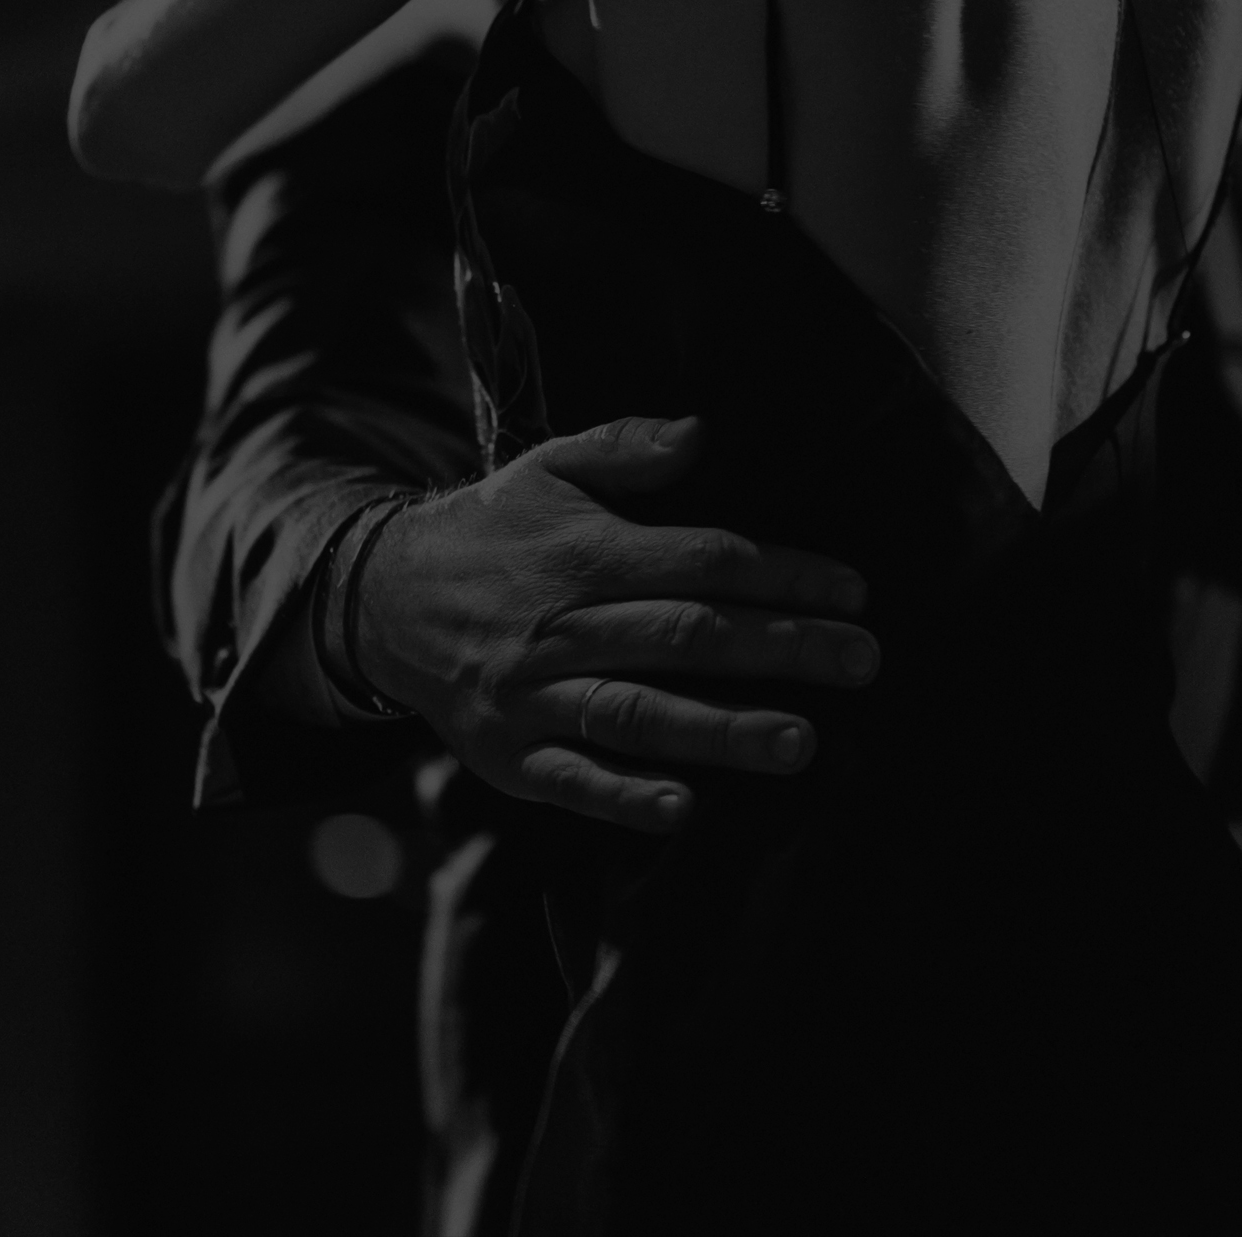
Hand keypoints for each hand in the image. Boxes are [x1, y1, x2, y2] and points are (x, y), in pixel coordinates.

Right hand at [354, 416, 878, 831]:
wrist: (378, 599)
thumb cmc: (491, 532)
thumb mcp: (547, 467)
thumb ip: (625, 447)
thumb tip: (701, 432)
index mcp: (587, 552)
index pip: (704, 561)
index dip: (783, 576)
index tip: (854, 591)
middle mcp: (564, 624)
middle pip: (688, 636)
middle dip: (783, 650)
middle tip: (864, 662)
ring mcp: (534, 694)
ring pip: (638, 712)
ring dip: (722, 731)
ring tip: (802, 743)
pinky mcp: (509, 754)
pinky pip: (572, 780)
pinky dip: (625, 796)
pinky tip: (683, 810)